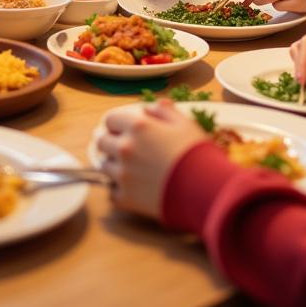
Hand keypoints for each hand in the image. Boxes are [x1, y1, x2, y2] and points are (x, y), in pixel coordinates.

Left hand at [98, 100, 206, 218]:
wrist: (204, 188)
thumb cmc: (196, 152)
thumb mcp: (184, 123)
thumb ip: (164, 111)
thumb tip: (151, 108)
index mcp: (137, 126)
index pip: (110, 119)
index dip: (117, 123)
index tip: (124, 129)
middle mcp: (125, 148)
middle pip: (101, 142)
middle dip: (111, 142)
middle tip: (124, 148)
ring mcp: (123, 175)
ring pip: (104, 167)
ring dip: (114, 165)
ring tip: (131, 168)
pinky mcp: (126, 198)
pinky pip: (111, 192)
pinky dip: (118, 189)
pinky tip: (133, 187)